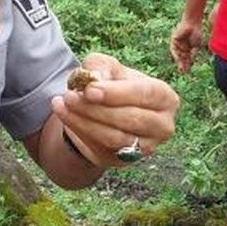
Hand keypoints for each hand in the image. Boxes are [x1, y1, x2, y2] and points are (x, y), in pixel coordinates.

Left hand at [52, 53, 179, 166]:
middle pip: (130, 119)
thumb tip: (94, 79)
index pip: (146, 95)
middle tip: (69, 96)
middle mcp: (162, 126)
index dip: (117, 93)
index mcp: (165, 98)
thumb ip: (100, 66)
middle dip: (96, 108)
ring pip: (114, 137)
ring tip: (61, 103)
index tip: (90, 90)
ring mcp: (145, 147)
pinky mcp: (123, 160)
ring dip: (84, 121)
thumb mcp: (106, 66)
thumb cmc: (112, 83)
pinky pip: (101, 148)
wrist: (104, 110)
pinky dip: (80, 131)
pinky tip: (64, 115)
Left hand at [169, 20, 204, 73]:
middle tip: (183, 73)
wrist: (193, 23)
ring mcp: (178, 44)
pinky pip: (174, 49)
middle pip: (182, 58)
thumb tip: (191, 62)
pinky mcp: (174, 40)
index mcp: (188, 48)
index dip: (187, 65)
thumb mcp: (196, 46)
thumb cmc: (196, 33)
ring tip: (181, 68)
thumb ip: (193, 54)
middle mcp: (182, 47)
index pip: (187, 59)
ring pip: (178, 55)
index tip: (188, 72)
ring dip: (179, 61)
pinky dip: (176, 54)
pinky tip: (179, 58)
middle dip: (182, 65)